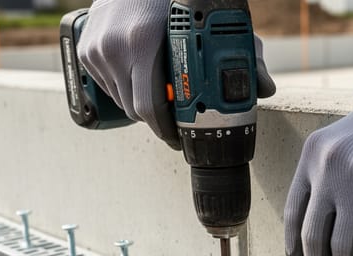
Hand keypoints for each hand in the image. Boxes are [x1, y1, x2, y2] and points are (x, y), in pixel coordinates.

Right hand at [76, 0, 275, 149]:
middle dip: (158, 120)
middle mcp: (115, 47)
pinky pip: (107, 88)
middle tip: (175, 120)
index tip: (180, 137)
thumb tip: (265, 89)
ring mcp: (97, 50)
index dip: (167, 130)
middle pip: (137, 111)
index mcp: (144, 42)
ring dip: (141, 105)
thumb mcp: (210, 21)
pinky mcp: (87, 51)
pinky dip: (124, 90)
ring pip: (121, 102)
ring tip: (159, 93)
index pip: (151, 108)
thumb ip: (243, 55)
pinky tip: (139, 77)